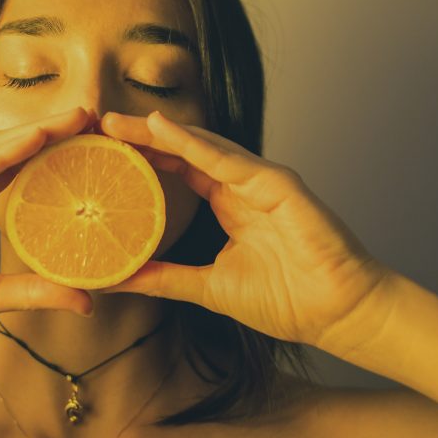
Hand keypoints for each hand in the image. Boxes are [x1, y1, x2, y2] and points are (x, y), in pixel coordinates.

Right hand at [0, 107, 96, 370]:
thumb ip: (32, 291)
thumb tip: (87, 301)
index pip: (16, 170)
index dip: (54, 153)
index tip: (96, 140)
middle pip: (6, 153)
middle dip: (50, 133)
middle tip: (93, 114)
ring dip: (29, 135)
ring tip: (72, 119)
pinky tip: (26, 143)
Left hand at [98, 110, 391, 346]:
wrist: (338, 315)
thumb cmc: (288, 300)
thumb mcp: (208, 288)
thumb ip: (165, 278)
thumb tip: (117, 278)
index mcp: (229, 203)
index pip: (178, 169)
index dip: (141, 157)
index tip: (101, 151)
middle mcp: (243, 184)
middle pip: (184, 150)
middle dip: (142, 136)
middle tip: (98, 125)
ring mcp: (261, 180)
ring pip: (202, 145)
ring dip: (159, 133)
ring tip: (119, 123)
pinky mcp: (279, 184)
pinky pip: (229, 161)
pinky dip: (194, 144)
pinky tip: (162, 130)